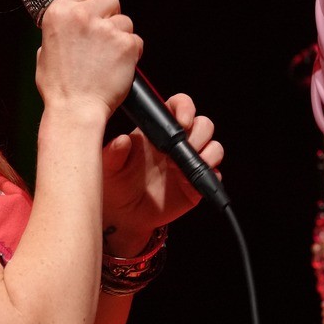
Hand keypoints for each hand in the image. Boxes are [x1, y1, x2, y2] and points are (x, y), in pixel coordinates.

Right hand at [33, 0, 140, 120]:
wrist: (76, 111)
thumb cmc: (60, 87)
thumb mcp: (45, 49)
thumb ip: (60, 27)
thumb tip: (70, 19)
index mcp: (60, 13)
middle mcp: (82, 16)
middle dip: (111, 14)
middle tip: (104, 36)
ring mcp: (106, 29)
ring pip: (125, 20)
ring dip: (121, 36)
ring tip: (107, 57)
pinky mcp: (126, 44)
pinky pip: (136, 40)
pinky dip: (131, 53)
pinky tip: (117, 66)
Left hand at [100, 93, 223, 252]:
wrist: (123, 215)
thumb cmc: (115, 184)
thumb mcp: (108, 166)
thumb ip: (114, 153)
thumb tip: (122, 141)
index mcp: (158, 131)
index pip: (179, 107)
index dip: (186, 108)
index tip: (182, 121)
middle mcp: (177, 144)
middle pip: (203, 124)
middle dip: (199, 133)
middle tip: (183, 149)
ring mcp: (189, 163)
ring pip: (214, 147)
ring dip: (208, 153)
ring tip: (187, 166)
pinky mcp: (196, 184)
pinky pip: (215, 174)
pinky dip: (211, 175)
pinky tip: (191, 182)